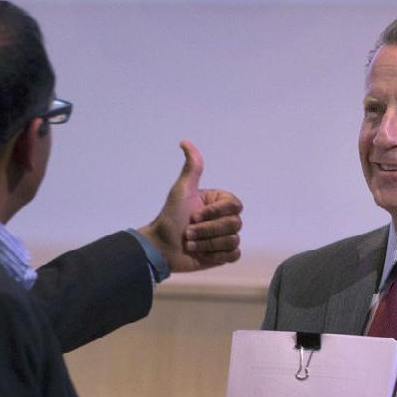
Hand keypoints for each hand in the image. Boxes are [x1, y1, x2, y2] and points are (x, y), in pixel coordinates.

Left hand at [138, 140, 242, 272]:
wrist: (162, 248)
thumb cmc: (170, 218)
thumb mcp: (181, 191)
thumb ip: (191, 168)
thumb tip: (185, 141)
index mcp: (219, 202)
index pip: (234, 206)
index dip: (215, 213)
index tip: (194, 215)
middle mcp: (224, 218)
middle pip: (235, 224)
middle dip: (207, 231)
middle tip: (188, 232)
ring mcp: (225, 237)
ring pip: (233, 240)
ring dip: (207, 244)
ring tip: (191, 244)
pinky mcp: (224, 255)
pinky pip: (233, 255)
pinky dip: (216, 255)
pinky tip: (202, 254)